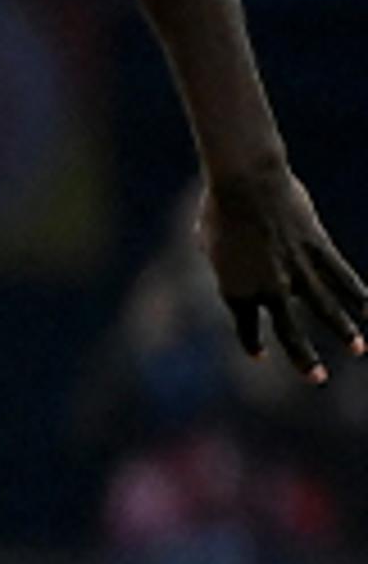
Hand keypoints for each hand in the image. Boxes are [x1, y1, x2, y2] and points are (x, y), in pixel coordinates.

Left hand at [199, 168, 367, 379]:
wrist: (245, 183)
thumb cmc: (219, 208)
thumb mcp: (211, 242)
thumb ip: (226, 260)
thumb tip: (235, 257)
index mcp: (235, 290)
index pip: (246, 327)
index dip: (252, 343)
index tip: (260, 356)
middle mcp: (268, 287)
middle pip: (289, 330)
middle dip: (304, 358)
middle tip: (318, 379)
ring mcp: (297, 269)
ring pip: (325, 307)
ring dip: (344, 329)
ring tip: (360, 349)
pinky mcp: (318, 248)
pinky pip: (343, 276)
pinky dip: (359, 294)